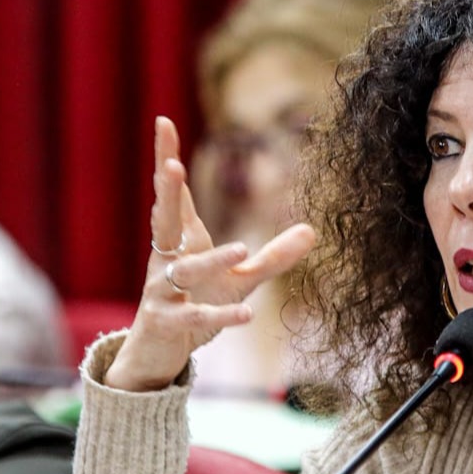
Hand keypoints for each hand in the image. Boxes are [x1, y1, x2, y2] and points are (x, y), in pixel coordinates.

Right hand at [107, 117, 315, 392]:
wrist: (160, 351)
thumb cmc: (197, 303)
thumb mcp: (241, 279)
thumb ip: (274, 256)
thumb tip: (312, 230)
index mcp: (181, 239)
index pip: (174, 193)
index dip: (167, 158)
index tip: (163, 122)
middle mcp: (166, 257)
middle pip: (163, 217)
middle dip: (166, 191)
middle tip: (170, 165)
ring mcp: (162, 290)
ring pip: (185, 270)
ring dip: (213, 260)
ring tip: (241, 249)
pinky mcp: (166, 321)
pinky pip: (195, 316)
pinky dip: (220, 314)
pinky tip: (247, 313)